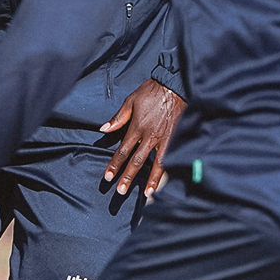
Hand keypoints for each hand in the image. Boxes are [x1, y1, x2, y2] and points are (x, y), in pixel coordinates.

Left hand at [101, 80, 182, 196]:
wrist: (175, 85)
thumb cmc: (152, 91)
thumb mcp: (131, 100)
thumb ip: (118, 118)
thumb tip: (103, 129)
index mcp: (137, 127)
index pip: (123, 151)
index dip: (114, 165)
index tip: (108, 177)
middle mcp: (150, 136)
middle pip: (137, 161)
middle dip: (128, 177)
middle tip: (121, 191)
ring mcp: (164, 138)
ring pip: (156, 163)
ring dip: (151, 180)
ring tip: (147, 194)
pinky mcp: (176, 137)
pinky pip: (171, 157)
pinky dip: (168, 170)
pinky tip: (166, 180)